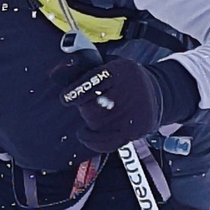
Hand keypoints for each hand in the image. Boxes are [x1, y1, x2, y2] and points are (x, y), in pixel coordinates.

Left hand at [55, 54, 170, 153]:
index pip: (91, 84)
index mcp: (120, 71)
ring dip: (90, 120)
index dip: (74, 93)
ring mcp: (132, 114)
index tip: (67, 97)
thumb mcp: (103, 66)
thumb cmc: (121, 79)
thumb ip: (77, 70)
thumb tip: (54, 73)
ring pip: (96, 124)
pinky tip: (85, 132)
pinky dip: (91, 140)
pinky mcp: (134, 131)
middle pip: (91, 107)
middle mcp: (129, 92)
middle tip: (93, 101)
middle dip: (85, 106)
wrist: (154, 94)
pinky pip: (105, 143)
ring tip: (100, 112)